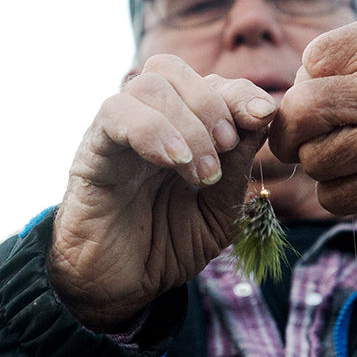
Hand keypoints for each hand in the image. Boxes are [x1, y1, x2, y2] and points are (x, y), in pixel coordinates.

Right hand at [47, 54, 275, 329]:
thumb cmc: (170, 244)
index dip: (241, 92)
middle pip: (173, 68)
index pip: (210, 82)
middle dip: (213, 102)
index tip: (263, 116)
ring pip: (149, 84)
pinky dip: (153, 129)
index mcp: (182, 128)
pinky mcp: (92, 150)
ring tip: (202, 172)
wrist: (121, 288)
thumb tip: (264, 113)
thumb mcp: (220, 208)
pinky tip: (175, 162)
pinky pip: (115, 113)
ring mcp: (119, 132)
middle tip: (227, 149)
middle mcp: (148, 121)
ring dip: (188, 123)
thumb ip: (238, 164)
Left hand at [269, 17, 356, 217]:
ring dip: (317, 161)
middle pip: (301, 111)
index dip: (308, 80)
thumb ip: (327, 56)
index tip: (331, 91)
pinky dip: (335, 190)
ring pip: (312, 159)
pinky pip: (331, 196)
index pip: (311, 61)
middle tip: (300, 135)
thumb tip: (276, 108)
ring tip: (348, 150)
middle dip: (290, 129)